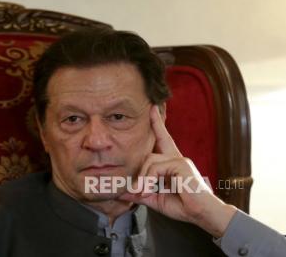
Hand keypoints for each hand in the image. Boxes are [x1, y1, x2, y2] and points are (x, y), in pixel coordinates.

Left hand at [119, 105, 236, 237]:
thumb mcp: (155, 199)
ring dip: (143, 178)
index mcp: (172, 164)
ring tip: (144, 192)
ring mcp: (180, 159)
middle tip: (140, 175)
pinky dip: (149, 180)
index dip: (157, 124)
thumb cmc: (183, 206)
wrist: (203, 214)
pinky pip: (156, 167)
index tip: (152, 109)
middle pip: (152, 150)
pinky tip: (150, 190)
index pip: (163, 139)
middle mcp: (176, 158)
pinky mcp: (181, 164)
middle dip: (144, 158)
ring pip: (150, 160)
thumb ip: (140, 193)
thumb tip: (121, 192)